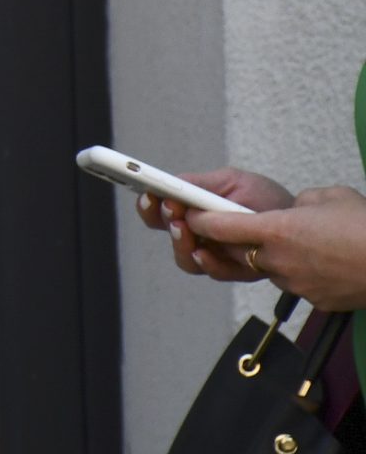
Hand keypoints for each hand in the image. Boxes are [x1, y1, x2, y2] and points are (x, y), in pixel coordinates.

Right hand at [134, 168, 293, 281]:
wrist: (302, 225)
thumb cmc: (268, 200)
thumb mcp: (233, 181)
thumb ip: (201, 184)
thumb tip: (172, 185)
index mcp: (195, 208)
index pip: (160, 208)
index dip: (150, 204)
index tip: (151, 196)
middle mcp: (199, 232)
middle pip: (166, 232)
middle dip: (163, 222)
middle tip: (173, 213)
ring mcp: (215, 253)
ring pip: (185, 257)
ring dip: (181, 244)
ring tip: (186, 231)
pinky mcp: (234, 270)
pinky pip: (213, 271)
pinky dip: (207, 263)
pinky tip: (205, 253)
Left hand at [186, 186, 365, 309]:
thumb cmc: (365, 227)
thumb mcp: (328, 197)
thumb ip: (301, 202)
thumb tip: (295, 209)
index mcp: (275, 230)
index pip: (219, 227)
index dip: (201, 220)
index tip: (190, 215)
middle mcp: (278, 260)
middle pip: (236, 251)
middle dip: (230, 240)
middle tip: (233, 227)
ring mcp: (295, 283)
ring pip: (266, 268)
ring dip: (268, 257)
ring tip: (295, 243)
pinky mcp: (314, 300)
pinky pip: (294, 283)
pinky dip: (297, 272)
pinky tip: (319, 262)